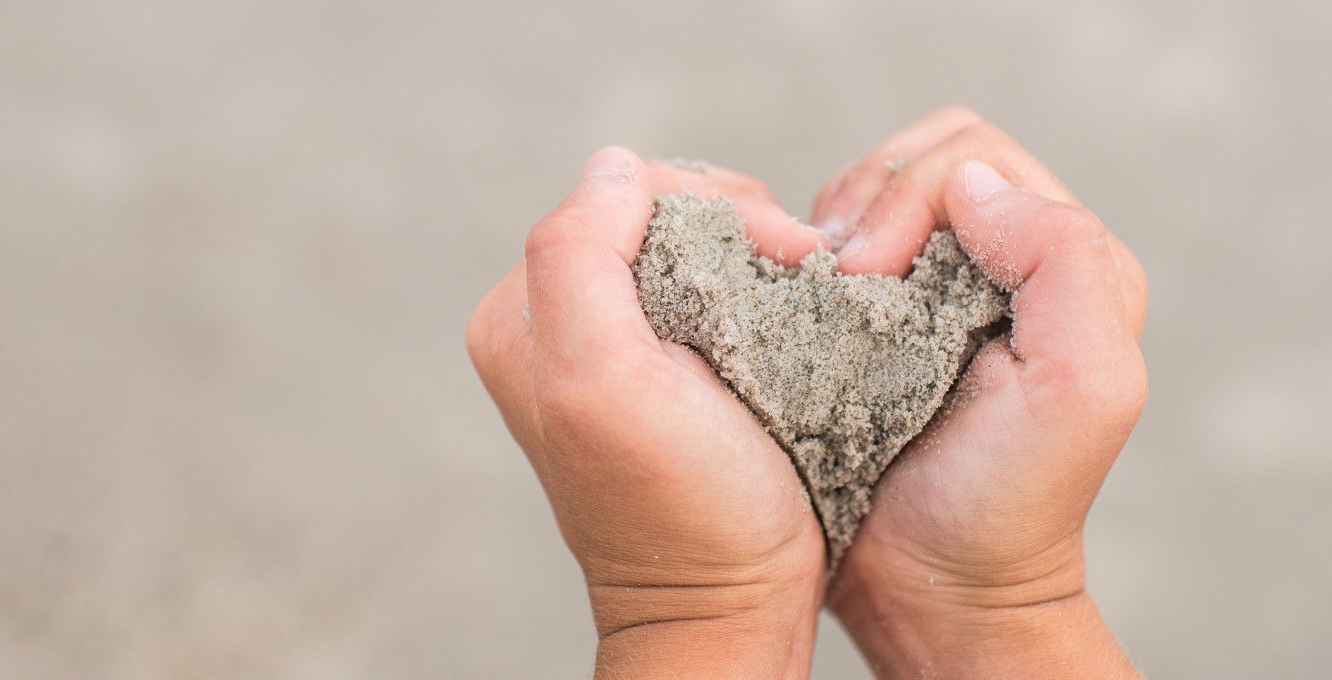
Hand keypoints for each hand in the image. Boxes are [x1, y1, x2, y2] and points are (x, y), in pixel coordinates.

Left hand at [465, 148, 829, 677]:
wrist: (732, 609)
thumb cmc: (684, 510)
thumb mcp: (603, 378)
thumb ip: (578, 256)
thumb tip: (612, 168)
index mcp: (524, 314)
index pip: (615, 193)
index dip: (707, 200)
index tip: (782, 249)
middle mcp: (556, 322)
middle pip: (656, 209)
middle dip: (738, 218)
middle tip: (803, 263)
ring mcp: (614, 344)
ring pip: (692, 240)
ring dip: (758, 248)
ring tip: (808, 285)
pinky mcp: (668, 368)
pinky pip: (715, 284)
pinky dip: (762, 282)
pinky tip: (796, 308)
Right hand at [817, 110, 1149, 677]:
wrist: (934, 587)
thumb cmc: (1007, 503)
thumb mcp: (1081, 389)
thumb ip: (1063, 262)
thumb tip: (974, 188)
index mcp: (1070, 264)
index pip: (977, 160)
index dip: (909, 197)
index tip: (866, 277)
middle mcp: (1011, 260)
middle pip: (928, 155)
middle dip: (870, 197)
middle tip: (842, 274)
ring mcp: (939, 284)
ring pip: (876, 184)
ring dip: (837, 221)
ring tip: (824, 287)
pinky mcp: (877, 312)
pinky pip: (837, 237)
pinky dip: (811, 252)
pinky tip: (806, 298)